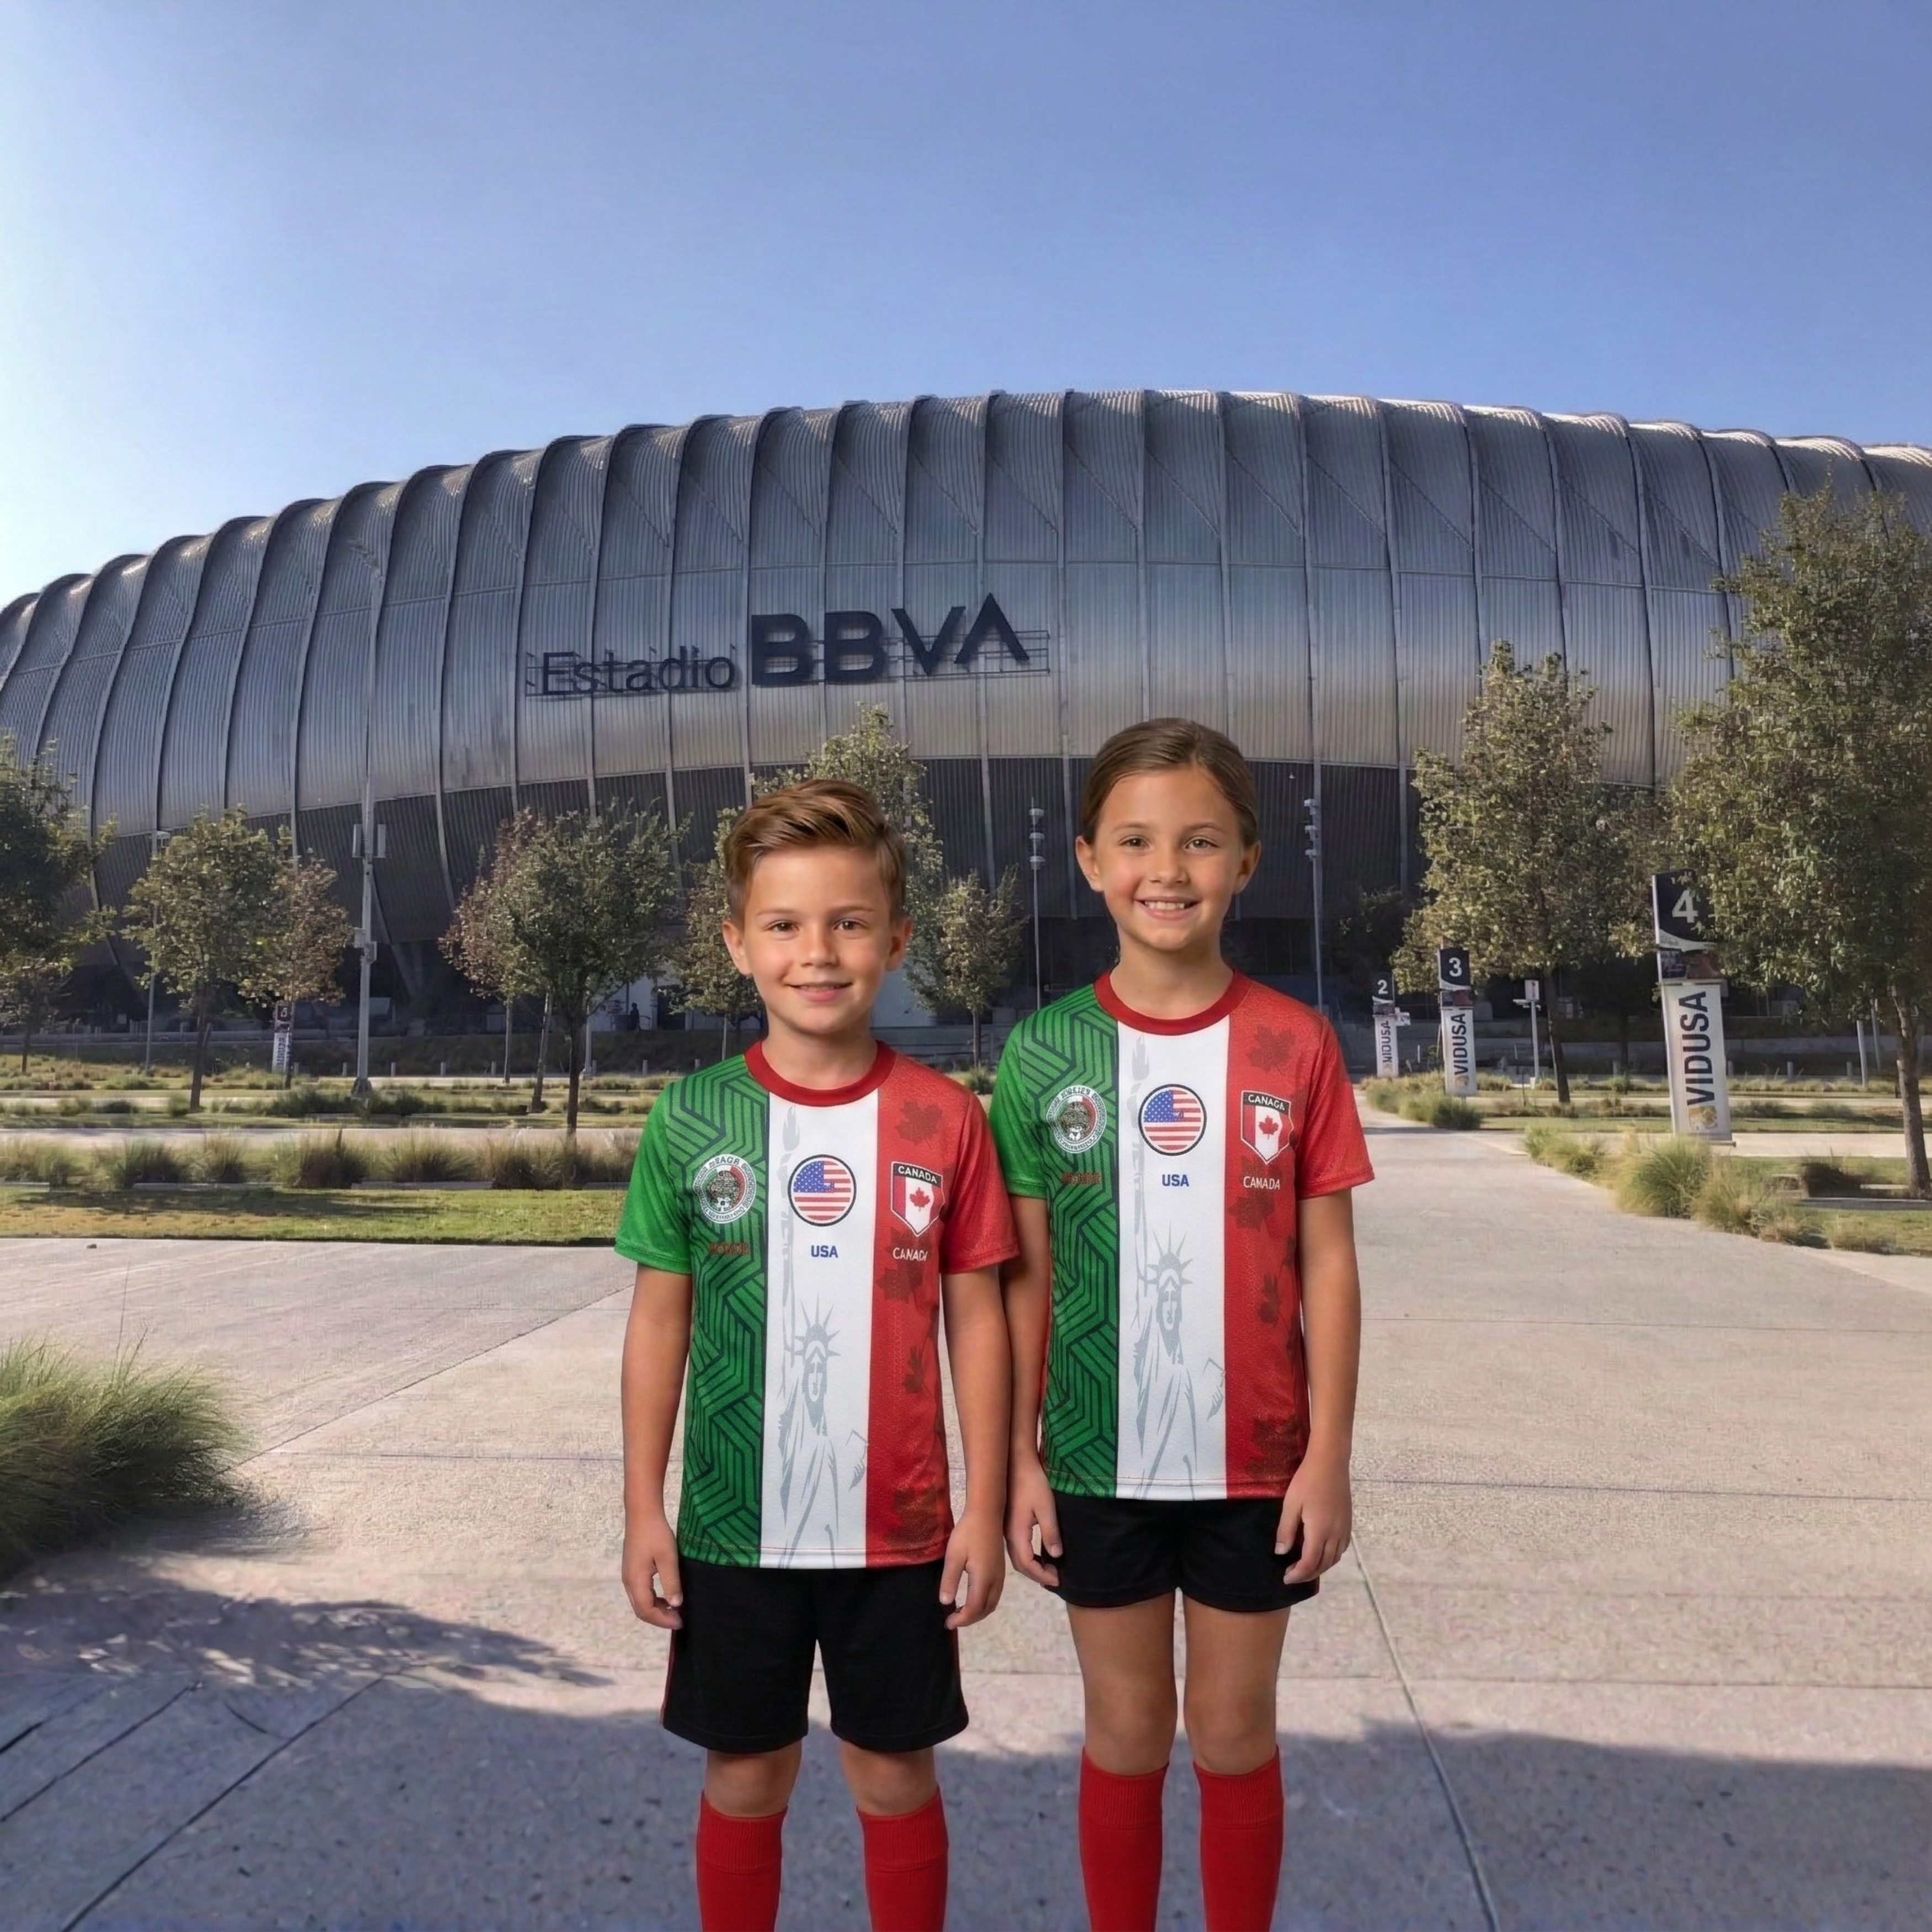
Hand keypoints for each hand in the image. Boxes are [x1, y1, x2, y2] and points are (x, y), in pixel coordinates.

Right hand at [622, 1513, 683, 1628]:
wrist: (642, 1513)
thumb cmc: (656, 1534)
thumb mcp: (668, 1558)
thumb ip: (671, 1582)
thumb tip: (676, 1605)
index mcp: (636, 1581)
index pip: (646, 1611)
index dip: (663, 1620)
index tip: (680, 1621)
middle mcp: (628, 1582)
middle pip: (641, 1610)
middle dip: (660, 1618)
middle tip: (679, 1619)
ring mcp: (628, 1576)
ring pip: (640, 1602)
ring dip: (656, 1609)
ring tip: (675, 1609)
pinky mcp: (631, 1570)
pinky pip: (640, 1593)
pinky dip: (653, 1600)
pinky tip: (666, 1596)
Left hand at [941, 1511, 1005, 1629]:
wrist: (987, 1513)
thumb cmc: (968, 1533)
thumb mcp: (954, 1555)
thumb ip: (950, 1580)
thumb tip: (945, 1602)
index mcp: (983, 1578)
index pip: (975, 1608)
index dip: (962, 1619)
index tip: (948, 1622)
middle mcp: (995, 1580)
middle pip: (986, 1609)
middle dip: (970, 1619)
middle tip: (953, 1620)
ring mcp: (1000, 1574)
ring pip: (992, 1603)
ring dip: (979, 1612)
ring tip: (962, 1612)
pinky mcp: (1000, 1569)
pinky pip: (995, 1594)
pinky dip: (985, 1603)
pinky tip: (973, 1597)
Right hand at [1005, 1453, 1061, 1588]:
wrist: (1016, 1463)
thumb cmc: (1033, 1482)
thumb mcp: (1046, 1507)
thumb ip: (1051, 1532)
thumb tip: (1056, 1556)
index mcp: (1016, 1533)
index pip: (1027, 1564)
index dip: (1042, 1575)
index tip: (1058, 1580)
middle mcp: (1008, 1535)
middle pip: (1019, 1564)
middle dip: (1037, 1574)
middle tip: (1055, 1577)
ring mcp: (1006, 1529)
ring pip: (1016, 1556)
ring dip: (1032, 1567)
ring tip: (1049, 1569)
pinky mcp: (1008, 1523)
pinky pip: (1016, 1548)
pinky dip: (1027, 1557)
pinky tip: (1038, 1554)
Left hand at [1277, 1449, 1350, 1585]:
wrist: (1330, 1463)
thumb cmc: (1307, 1481)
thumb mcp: (1291, 1504)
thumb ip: (1286, 1530)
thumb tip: (1281, 1553)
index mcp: (1319, 1531)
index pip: (1309, 1563)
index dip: (1297, 1575)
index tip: (1285, 1578)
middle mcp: (1335, 1534)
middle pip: (1324, 1565)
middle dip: (1308, 1575)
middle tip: (1292, 1575)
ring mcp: (1344, 1529)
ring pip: (1335, 1559)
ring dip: (1320, 1567)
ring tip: (1305, 1567)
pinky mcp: (1348, 1523)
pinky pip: (1341, 1549)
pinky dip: (1331, 1557)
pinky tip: (1321, 1552)